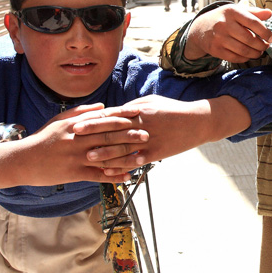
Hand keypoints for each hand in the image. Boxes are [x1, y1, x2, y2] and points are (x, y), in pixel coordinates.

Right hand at [0, 104, 148, 187]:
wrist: (22, 160)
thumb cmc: (42, 139)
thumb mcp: (59, 121)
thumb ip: (81, 112)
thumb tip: (103, 106)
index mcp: (76, 124)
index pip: (103, 118)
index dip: (123, 115)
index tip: (139, 113)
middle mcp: (78, 138)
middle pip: (108, 135)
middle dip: (129, 134)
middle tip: (147, 134)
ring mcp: (77, 156)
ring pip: (106, 155)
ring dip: (126, 156)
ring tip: (143, 157)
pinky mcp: (74, 173)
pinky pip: (98, 175)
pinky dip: (113, 176)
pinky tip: (127, 177)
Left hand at [73, 95, 251, 172]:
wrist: (197, 121)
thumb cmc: (172, 109)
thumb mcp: (150, 102)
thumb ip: (131, 107)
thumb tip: (112, 111)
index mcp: (138, 110)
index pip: (110, 116)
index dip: (93, 121)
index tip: (77, 124)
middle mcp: (142, 125)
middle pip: (113, 131)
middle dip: (92, 136)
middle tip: (74, 139)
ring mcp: (149, 140)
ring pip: (123, 148)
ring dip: (104, 153)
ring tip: (89, 157)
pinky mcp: (157, 152)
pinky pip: (136, 160)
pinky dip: (123, 166)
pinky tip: (111, 170)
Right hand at [185, 4, 271, 61]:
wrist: (200, 28)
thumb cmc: (224, 18)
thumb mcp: (236, 11)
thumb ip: (254, 12)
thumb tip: (270, 13)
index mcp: (232, 12)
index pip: (253, 22)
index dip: (265, 32)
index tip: (271, 38)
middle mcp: (224, 24)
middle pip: (249, 39)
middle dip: (261, 45)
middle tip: (266, 46)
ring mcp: (219, 38)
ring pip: (243, 50)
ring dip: (255, 53)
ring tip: (260, 52)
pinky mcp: (215, 50)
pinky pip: (235, 57)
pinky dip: (245, 58)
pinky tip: (249, 55)